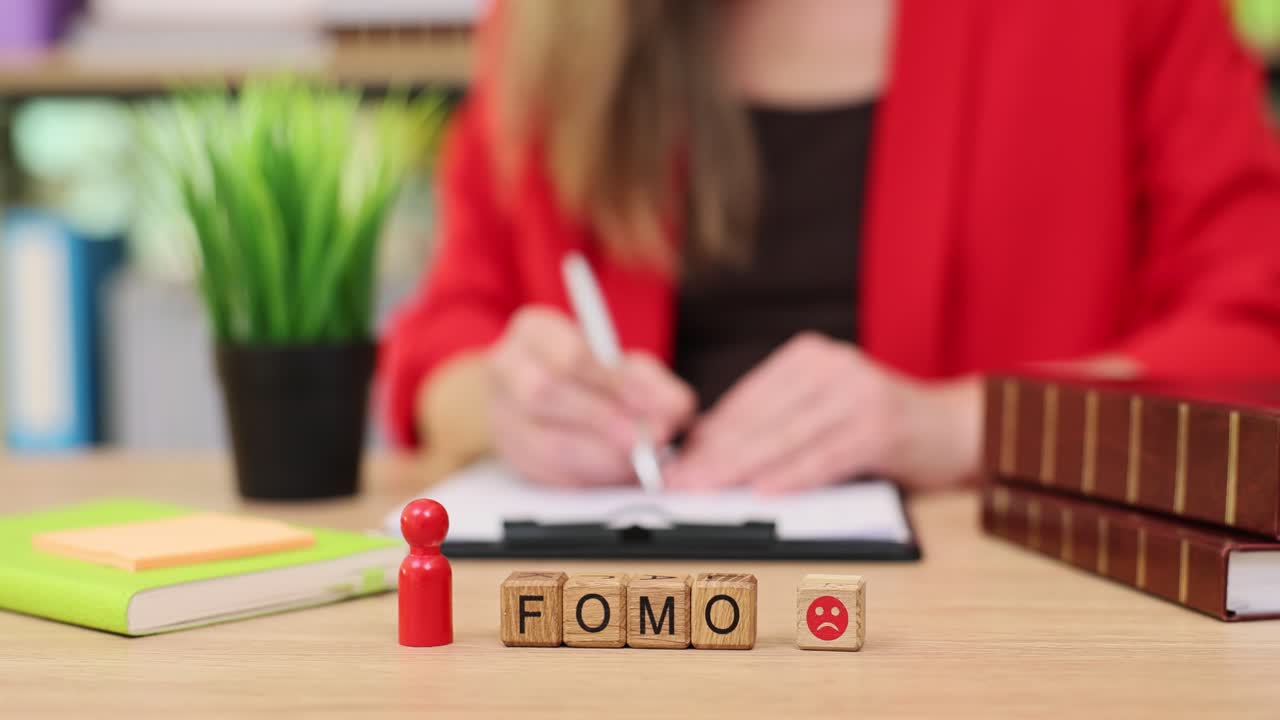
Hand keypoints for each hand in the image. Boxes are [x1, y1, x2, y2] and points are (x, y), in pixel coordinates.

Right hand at [487, 306, 695, 486]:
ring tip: (636, 461)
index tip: (652, 405)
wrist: (540, 391)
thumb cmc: (589, 373)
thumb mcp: (623, 363)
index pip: (570, 354)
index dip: (615, 383)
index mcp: (535, 331)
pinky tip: (615, 474)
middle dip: (603, 421)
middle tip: (647, 440)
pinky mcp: (510, 457)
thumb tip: (675, 411)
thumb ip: (650, 383)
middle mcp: (506, 368)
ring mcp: (500, 416)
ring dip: (599, 458)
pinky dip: (587, 480)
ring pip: (541, 444)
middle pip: (544, 394)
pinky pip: (545, 476)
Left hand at [665, 333, 981, 492]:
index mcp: (808, 357)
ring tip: (707, 489)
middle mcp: (831, 366)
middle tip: (679, 481)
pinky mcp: (880, 425)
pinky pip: (825, 456)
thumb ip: (778, 421)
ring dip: (741, 468)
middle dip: (714, 454)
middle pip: (760, 418)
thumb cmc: (880, 425)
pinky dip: (792, 475)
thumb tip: (710, 449)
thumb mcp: (824, 408)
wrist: (955, 426)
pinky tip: (764, 490)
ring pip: (785, 437)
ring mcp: (857, 392)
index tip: (675, 461)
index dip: (707, 433)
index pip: (746, 398)